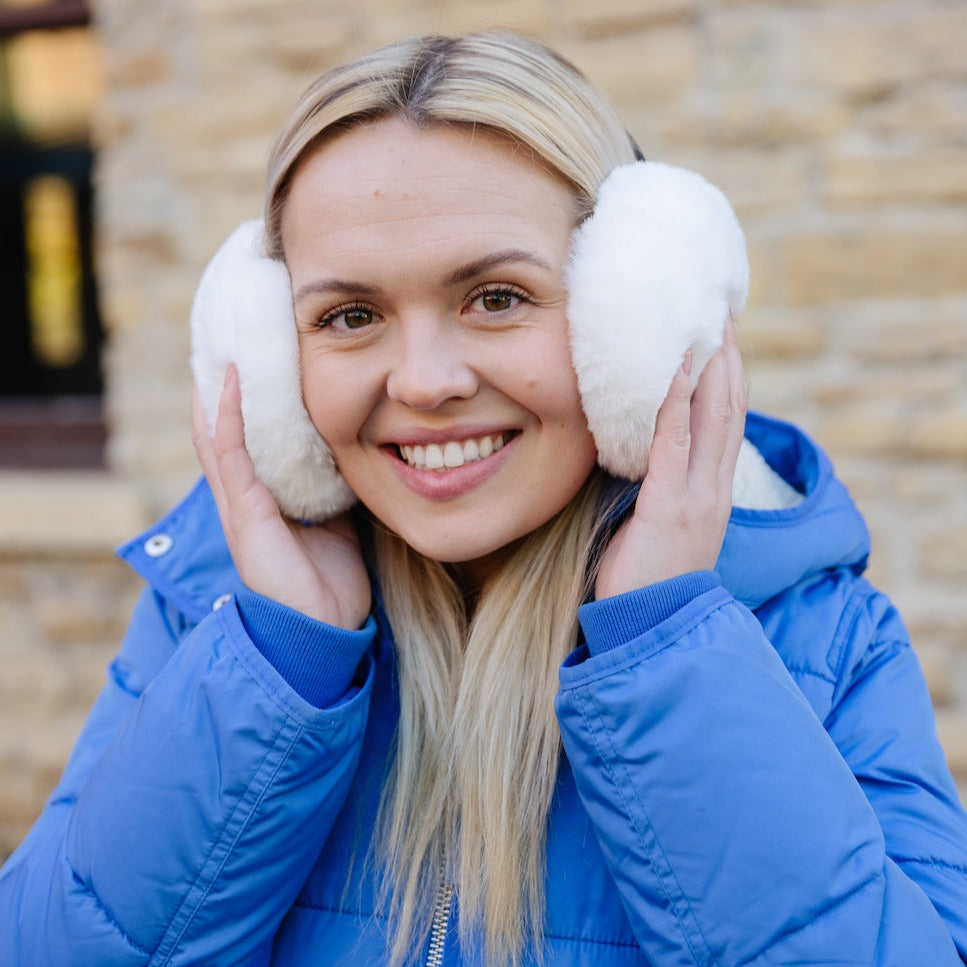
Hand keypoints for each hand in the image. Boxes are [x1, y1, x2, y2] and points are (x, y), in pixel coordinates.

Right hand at [191, 366, 370, 628]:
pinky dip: (228, 418)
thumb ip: (334, 490)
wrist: (323, 630)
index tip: (250, 363)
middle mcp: (243, 500)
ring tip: (220, 349)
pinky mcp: (245, 516)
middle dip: (221, 390)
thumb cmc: (330, 580)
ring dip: (217, 392)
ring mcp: (239, 507)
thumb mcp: (336, 522)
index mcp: (263, 502)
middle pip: (221, 433)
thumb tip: (357, 455)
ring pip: (216, 437)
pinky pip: (230, 456)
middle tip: (226, 344)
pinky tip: (231, 383)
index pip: (244, 443)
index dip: (241, 405)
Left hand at [595, 318, 746, 599]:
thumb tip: (639, 451)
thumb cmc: (646, 579)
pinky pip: (675, 444)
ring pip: (714, 418)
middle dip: (727, 358)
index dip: (728, 378)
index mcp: (712, 493)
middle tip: (720, 312)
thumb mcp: (660, 525)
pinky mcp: (670, 507)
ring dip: (710, 367)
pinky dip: (676, 403)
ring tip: (705, 324)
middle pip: (729, 409)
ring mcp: (698, 497)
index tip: (723, 339)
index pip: (727, 424)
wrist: (652, 631)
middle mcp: (714, 489)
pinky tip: (675, 368)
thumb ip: (661, 487)